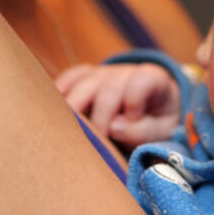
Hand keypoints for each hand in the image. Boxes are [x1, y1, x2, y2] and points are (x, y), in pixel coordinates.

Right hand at [56, 63, 179, 148]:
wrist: (151, 109)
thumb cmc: (156, 122)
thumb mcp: (160, 131)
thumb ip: (144, 130)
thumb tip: (115, 127)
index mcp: (153, 80)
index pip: (142, 80)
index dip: (134, 100)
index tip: (131, 120)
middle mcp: (126, 71)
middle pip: (109, 87)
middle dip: (101, 117)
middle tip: (95, 143)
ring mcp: (104, 72)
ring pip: (85, 83)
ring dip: (76, 109)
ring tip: (69, 134)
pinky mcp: (86, 76)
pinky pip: (70, 78)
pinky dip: (61, 93)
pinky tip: (53, 114)